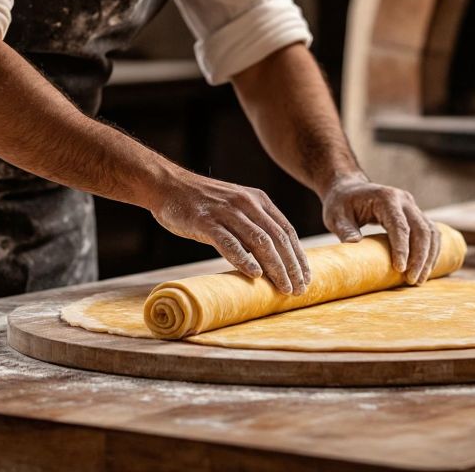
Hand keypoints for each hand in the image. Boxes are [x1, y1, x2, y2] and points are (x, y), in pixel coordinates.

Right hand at [149, 171, 310, 294]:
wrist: (167, 186)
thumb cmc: (202, 203)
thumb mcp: (234, 207)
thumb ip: (252, 225)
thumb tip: (270, 258)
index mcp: (257, 200)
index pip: (286, 231)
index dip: (299, 256)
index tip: (306, 277)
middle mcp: (246, 203)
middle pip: (277, 238)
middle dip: (292, 266)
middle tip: (300, 289)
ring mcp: (226, 212)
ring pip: (259, 242)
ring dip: (275, 268)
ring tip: (283, 288)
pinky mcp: (206, 221)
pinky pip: (229, 243)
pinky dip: (244, 259)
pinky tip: (254, 275)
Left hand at [322, 174, 440, 284]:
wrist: (350, 188)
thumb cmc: (341, 202)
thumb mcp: (336, 215)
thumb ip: (345, 229)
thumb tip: (353, 245)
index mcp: (386, 198)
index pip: (399, 225)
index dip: (402, 248)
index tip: (400, 269)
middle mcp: (404, 200)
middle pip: (421, 230)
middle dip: (420, 257)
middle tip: (413, 280)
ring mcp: (412, 207)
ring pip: (430, 232)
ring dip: (428, 256)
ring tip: (419, 279)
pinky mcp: (415, 215)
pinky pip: (430, 233)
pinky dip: (431, 251)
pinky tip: (425, 268)